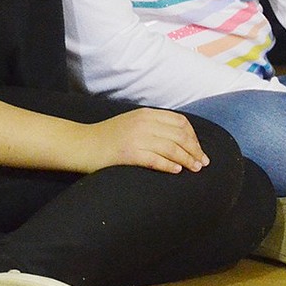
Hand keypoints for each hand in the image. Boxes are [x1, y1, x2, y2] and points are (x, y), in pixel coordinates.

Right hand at [88, 107, 209, 173]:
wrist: (82, 144)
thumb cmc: (108, 137)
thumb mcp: (133, 123)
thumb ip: (153, 126)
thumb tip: (178, 138)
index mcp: (147, 114)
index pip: (180, 122)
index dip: (194, 137)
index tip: (199, 149)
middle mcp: (144, 123)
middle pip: (179, 135)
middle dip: (195, 149)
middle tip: (203, 163)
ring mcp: (136, 137)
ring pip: (172, 147)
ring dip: (187, 159)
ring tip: (195, 169)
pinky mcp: (129, 153)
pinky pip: (156, 159)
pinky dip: (169, 165)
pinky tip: (177, 171)